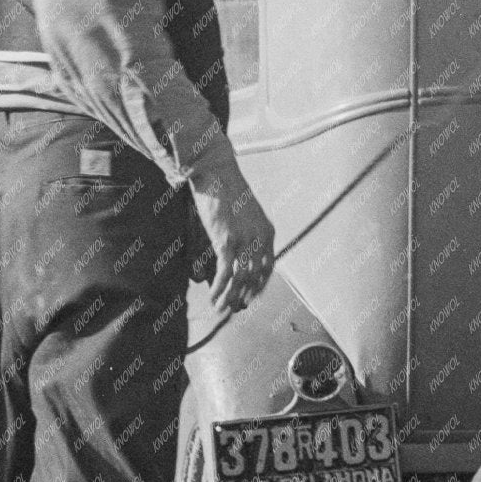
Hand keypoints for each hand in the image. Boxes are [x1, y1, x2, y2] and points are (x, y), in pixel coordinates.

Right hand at [189, 148, 274, 316]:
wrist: (216, 171)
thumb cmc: (225, 190)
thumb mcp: (242, 215)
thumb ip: (241, 237)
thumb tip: (232, 256)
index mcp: (267, 232)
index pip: (268, 268)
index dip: (259, 286)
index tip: (249, 298)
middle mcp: (260, 238)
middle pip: (254, 277)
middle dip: (243, 297)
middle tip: (232, 310)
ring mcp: (244, 240)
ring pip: (240, 279)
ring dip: (229, 298)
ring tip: (219, 309)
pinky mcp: (226, 240)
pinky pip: (225, 273)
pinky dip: (219, 289)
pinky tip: (212, 298)